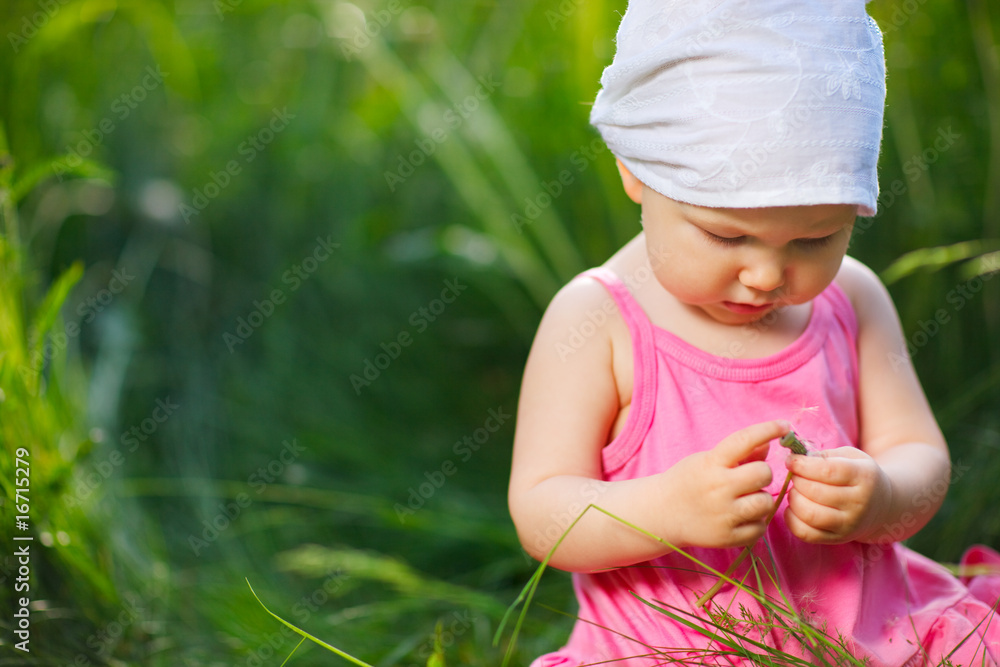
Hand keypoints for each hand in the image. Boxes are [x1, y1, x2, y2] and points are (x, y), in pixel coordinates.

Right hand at [660, 420, 789, 548]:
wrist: (661, 514)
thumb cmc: (687, 482)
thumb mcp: (706, 460)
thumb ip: (738, 454)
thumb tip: (768, 445)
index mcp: (711, 463)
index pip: (744, 440)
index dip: (768, 429)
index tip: (784, 425)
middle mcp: (718, 488)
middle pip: (763, 473)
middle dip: (762, 474)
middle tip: (750, 479)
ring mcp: (723, 515)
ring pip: (765, 502)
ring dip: (760, 499)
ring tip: (744, 500)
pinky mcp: (727, 537)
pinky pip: (760, 528)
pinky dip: (755, 522)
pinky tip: (740, 517)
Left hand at [784, 446, 891, 543]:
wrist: (881, 506)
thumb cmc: (858, 476)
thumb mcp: (850, 457)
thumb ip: (824, 456)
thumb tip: (795, 458)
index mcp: (864, 477)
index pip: (828, 471)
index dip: (803, 465)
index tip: (791, 461)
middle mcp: (859, 503)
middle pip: (816, 492)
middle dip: (797, 481)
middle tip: (795, 476)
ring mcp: (849, 524)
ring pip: (810, 514)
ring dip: (794, 499)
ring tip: (796, 491)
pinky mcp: (837, 539)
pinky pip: (806, 533)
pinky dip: (791, 519)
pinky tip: (794, 508)